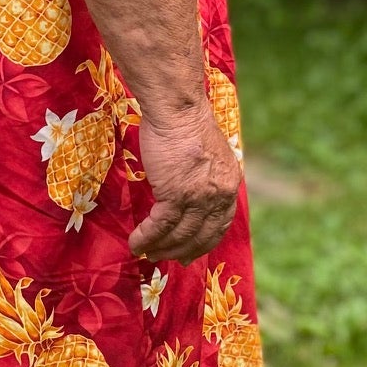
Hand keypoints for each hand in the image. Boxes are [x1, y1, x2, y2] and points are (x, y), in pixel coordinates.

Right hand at [130, 106, 240, 263]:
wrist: (177, 108)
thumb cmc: (186, 122)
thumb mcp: (208, 154)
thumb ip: (206, 176)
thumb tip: (193, 190)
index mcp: (229, 184)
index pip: (220, 224)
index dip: (204, 242)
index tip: (190, 253)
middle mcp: (219, 194)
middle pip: (202, 235)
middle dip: (182, 251)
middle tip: (165, 258)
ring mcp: (199, 196)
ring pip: (180, 234)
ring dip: (160, 247)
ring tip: (144, 252)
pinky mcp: (176, 194)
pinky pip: (160, 225)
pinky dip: (147, 237)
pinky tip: (136, 243)